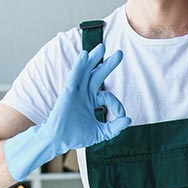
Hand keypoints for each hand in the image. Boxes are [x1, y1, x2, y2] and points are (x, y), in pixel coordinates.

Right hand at [4, 44, 128, 180]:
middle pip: (98, 75)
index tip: (120, 116)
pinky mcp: (68, 92)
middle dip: (108, 64)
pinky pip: (74, 76)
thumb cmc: (76, 136)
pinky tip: (84, 55)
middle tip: (120, 53)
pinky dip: (79, 65)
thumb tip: (129, 120)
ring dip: (94, 58)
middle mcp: (85, 93)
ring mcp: (76, 91)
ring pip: (86, 71)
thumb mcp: (101, 133)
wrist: (59, 140)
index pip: (109, 97)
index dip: (117, 106)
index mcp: (92, 100)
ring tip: (102, 47)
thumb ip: (115, 127)